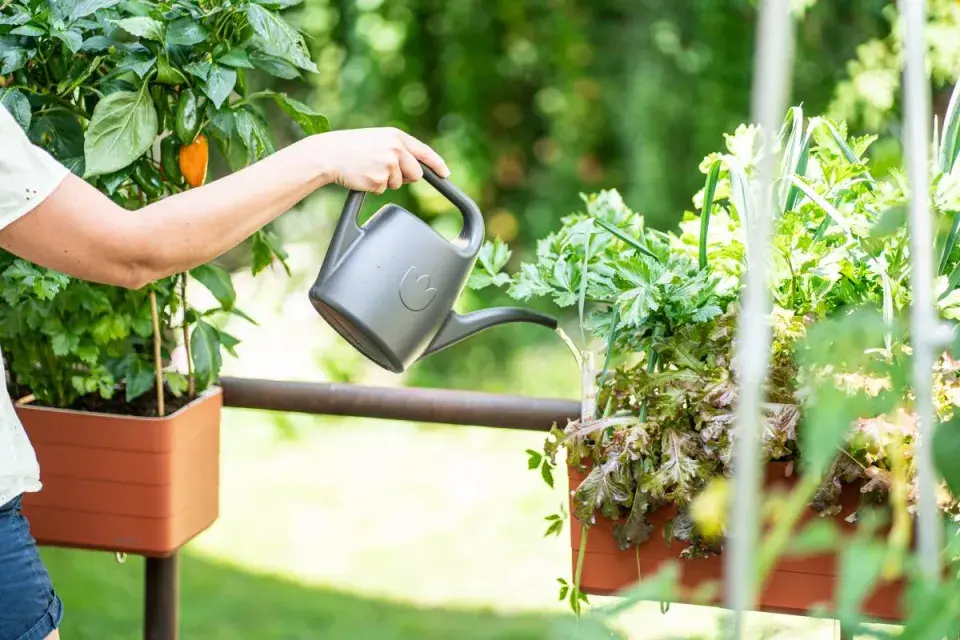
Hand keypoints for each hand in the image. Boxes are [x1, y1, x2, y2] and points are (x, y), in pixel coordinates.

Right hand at [313, 127, 449, 193]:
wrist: (328, 153)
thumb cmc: (351, 147)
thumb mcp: (378, 140)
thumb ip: (398, 149)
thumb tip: (416, 169)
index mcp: (396, 136)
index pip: (424, 152)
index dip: (437, 164)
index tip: (445, 173)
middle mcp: (395, 149)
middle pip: (416, 173)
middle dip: (405, 177)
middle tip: (385, 170)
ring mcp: (388, 164)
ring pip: (399, 183)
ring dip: (386, 181)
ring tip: (368, 168)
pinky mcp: (379, 180)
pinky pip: (383, 190)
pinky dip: (374, 187)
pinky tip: (362, 175)